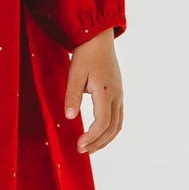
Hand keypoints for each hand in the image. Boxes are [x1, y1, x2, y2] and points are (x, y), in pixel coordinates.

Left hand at [64, 27, 122, 153]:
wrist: (98, 39)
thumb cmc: (85, 55)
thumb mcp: (74, 74)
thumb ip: (72, 95)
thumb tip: (69, 117)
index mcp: (106, 92)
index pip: (103, 122)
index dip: (92, 136)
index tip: (79, 144)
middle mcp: (116, 95)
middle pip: (112, 128)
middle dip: (98, 142)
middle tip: (82, 151)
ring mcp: (119, 95)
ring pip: (117, 124)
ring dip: (105, 139)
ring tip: (90, 148)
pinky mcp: (117, 93)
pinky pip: (118, 117)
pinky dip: (109, 130)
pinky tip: (98, 134)